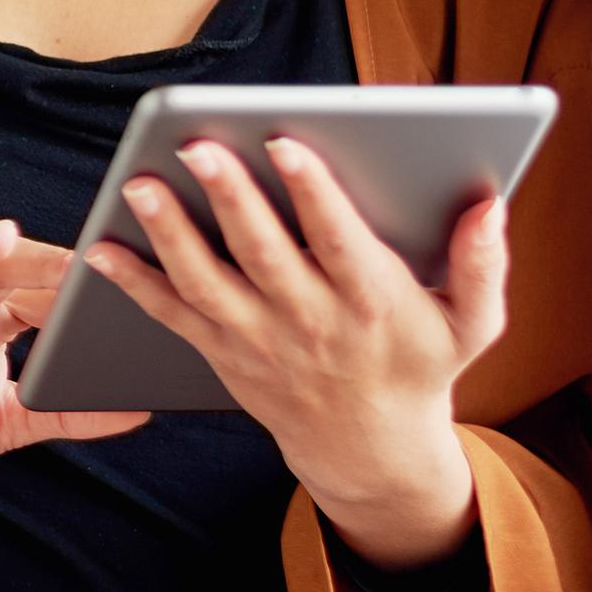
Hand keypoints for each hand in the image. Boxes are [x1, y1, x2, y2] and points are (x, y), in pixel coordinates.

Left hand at [80, 138, 503, 568]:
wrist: (369, 449)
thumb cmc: (418, 366)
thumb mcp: (472, 326)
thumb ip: (483, 266)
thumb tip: (490, 205)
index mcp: (374, 303)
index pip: (340, 241)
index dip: (314, 193)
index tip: (285, 142)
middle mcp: (311, 321)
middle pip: (264, 254)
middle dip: (230, 198)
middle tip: (197, 145)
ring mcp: (259, 339)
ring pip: (207, 283)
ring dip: (169, 234)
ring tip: (139, 184)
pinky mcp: (221, 352)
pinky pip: (171, 316)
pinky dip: (134, 284)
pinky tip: (101, 247)